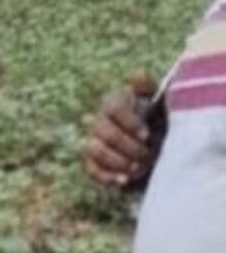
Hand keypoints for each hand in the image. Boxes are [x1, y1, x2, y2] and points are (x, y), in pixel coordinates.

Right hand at [83, 73, 160, 190]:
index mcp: (113, 105)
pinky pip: (92, 170)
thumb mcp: (159, 105)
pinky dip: (108, 176)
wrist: (158, 153)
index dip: (129, 122)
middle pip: (104, 132)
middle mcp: (98, 123)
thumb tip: (138, 73)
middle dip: (128, 146)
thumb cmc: (159, 125)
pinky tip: (124, 180)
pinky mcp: (92, 164)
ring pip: (95, 150)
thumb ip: (148, 90)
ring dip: (119, 161)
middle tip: (147, 154)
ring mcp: (93, 143)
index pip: (112, 108)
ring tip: (138, 167)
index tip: (146, 135)